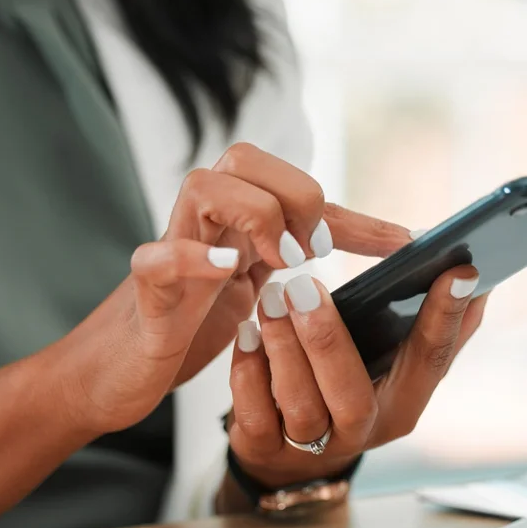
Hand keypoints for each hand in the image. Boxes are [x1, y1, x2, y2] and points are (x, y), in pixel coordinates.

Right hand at [55, 143, 408, 435]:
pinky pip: (157, 257)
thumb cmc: (195, 320)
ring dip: (255, 216)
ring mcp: (171, 248)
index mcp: (238, 218)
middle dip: (295, 197)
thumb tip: (393, 241)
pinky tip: (228, 270)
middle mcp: (204, 220)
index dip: (353, 215)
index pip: (296, 188)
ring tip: (280, 263)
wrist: (124, 368)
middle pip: (245, 158)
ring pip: (203, 185)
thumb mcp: (265, 286)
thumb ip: (311, 256)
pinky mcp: (145, 289)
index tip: (402, 244)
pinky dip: (192, 257)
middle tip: (314, 254)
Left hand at [227, 267, 487, 488]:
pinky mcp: (266, 450)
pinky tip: (247, 334)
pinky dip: (248, 372)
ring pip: (301, 405)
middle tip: (305, 285)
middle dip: (327, 339)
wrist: (288, 451)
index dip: (447, 318)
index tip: (458, 270)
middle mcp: (363, 431)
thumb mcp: (393, 363)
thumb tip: (473, 277)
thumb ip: (431, 327)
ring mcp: (313, 448)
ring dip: (283, 347)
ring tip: (272, 298)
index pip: (431, 361)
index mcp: (404, 402)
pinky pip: (255, 416)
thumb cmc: (344, 385)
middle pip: (351, 395)